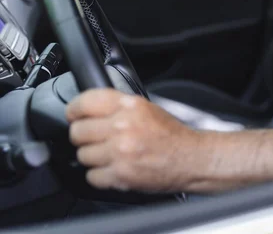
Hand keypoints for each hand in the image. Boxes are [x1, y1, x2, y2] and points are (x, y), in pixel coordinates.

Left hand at [66, 89, 204, 192]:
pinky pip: (92, 176)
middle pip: (78, 131)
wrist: (191, 159)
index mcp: (130, 106)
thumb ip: (118, 106)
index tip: (74, 115)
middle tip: (96, 139)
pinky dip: (100, 175)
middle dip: (84, 136)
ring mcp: (120, 152)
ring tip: (110, 155)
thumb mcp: (147, 108)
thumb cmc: (172, 135)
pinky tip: (114, 168)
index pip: (85, 102)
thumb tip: (88, 109)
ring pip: (82, 155)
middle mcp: (123, 126)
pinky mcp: (121, 175)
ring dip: (93, 157)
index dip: (74, 110)